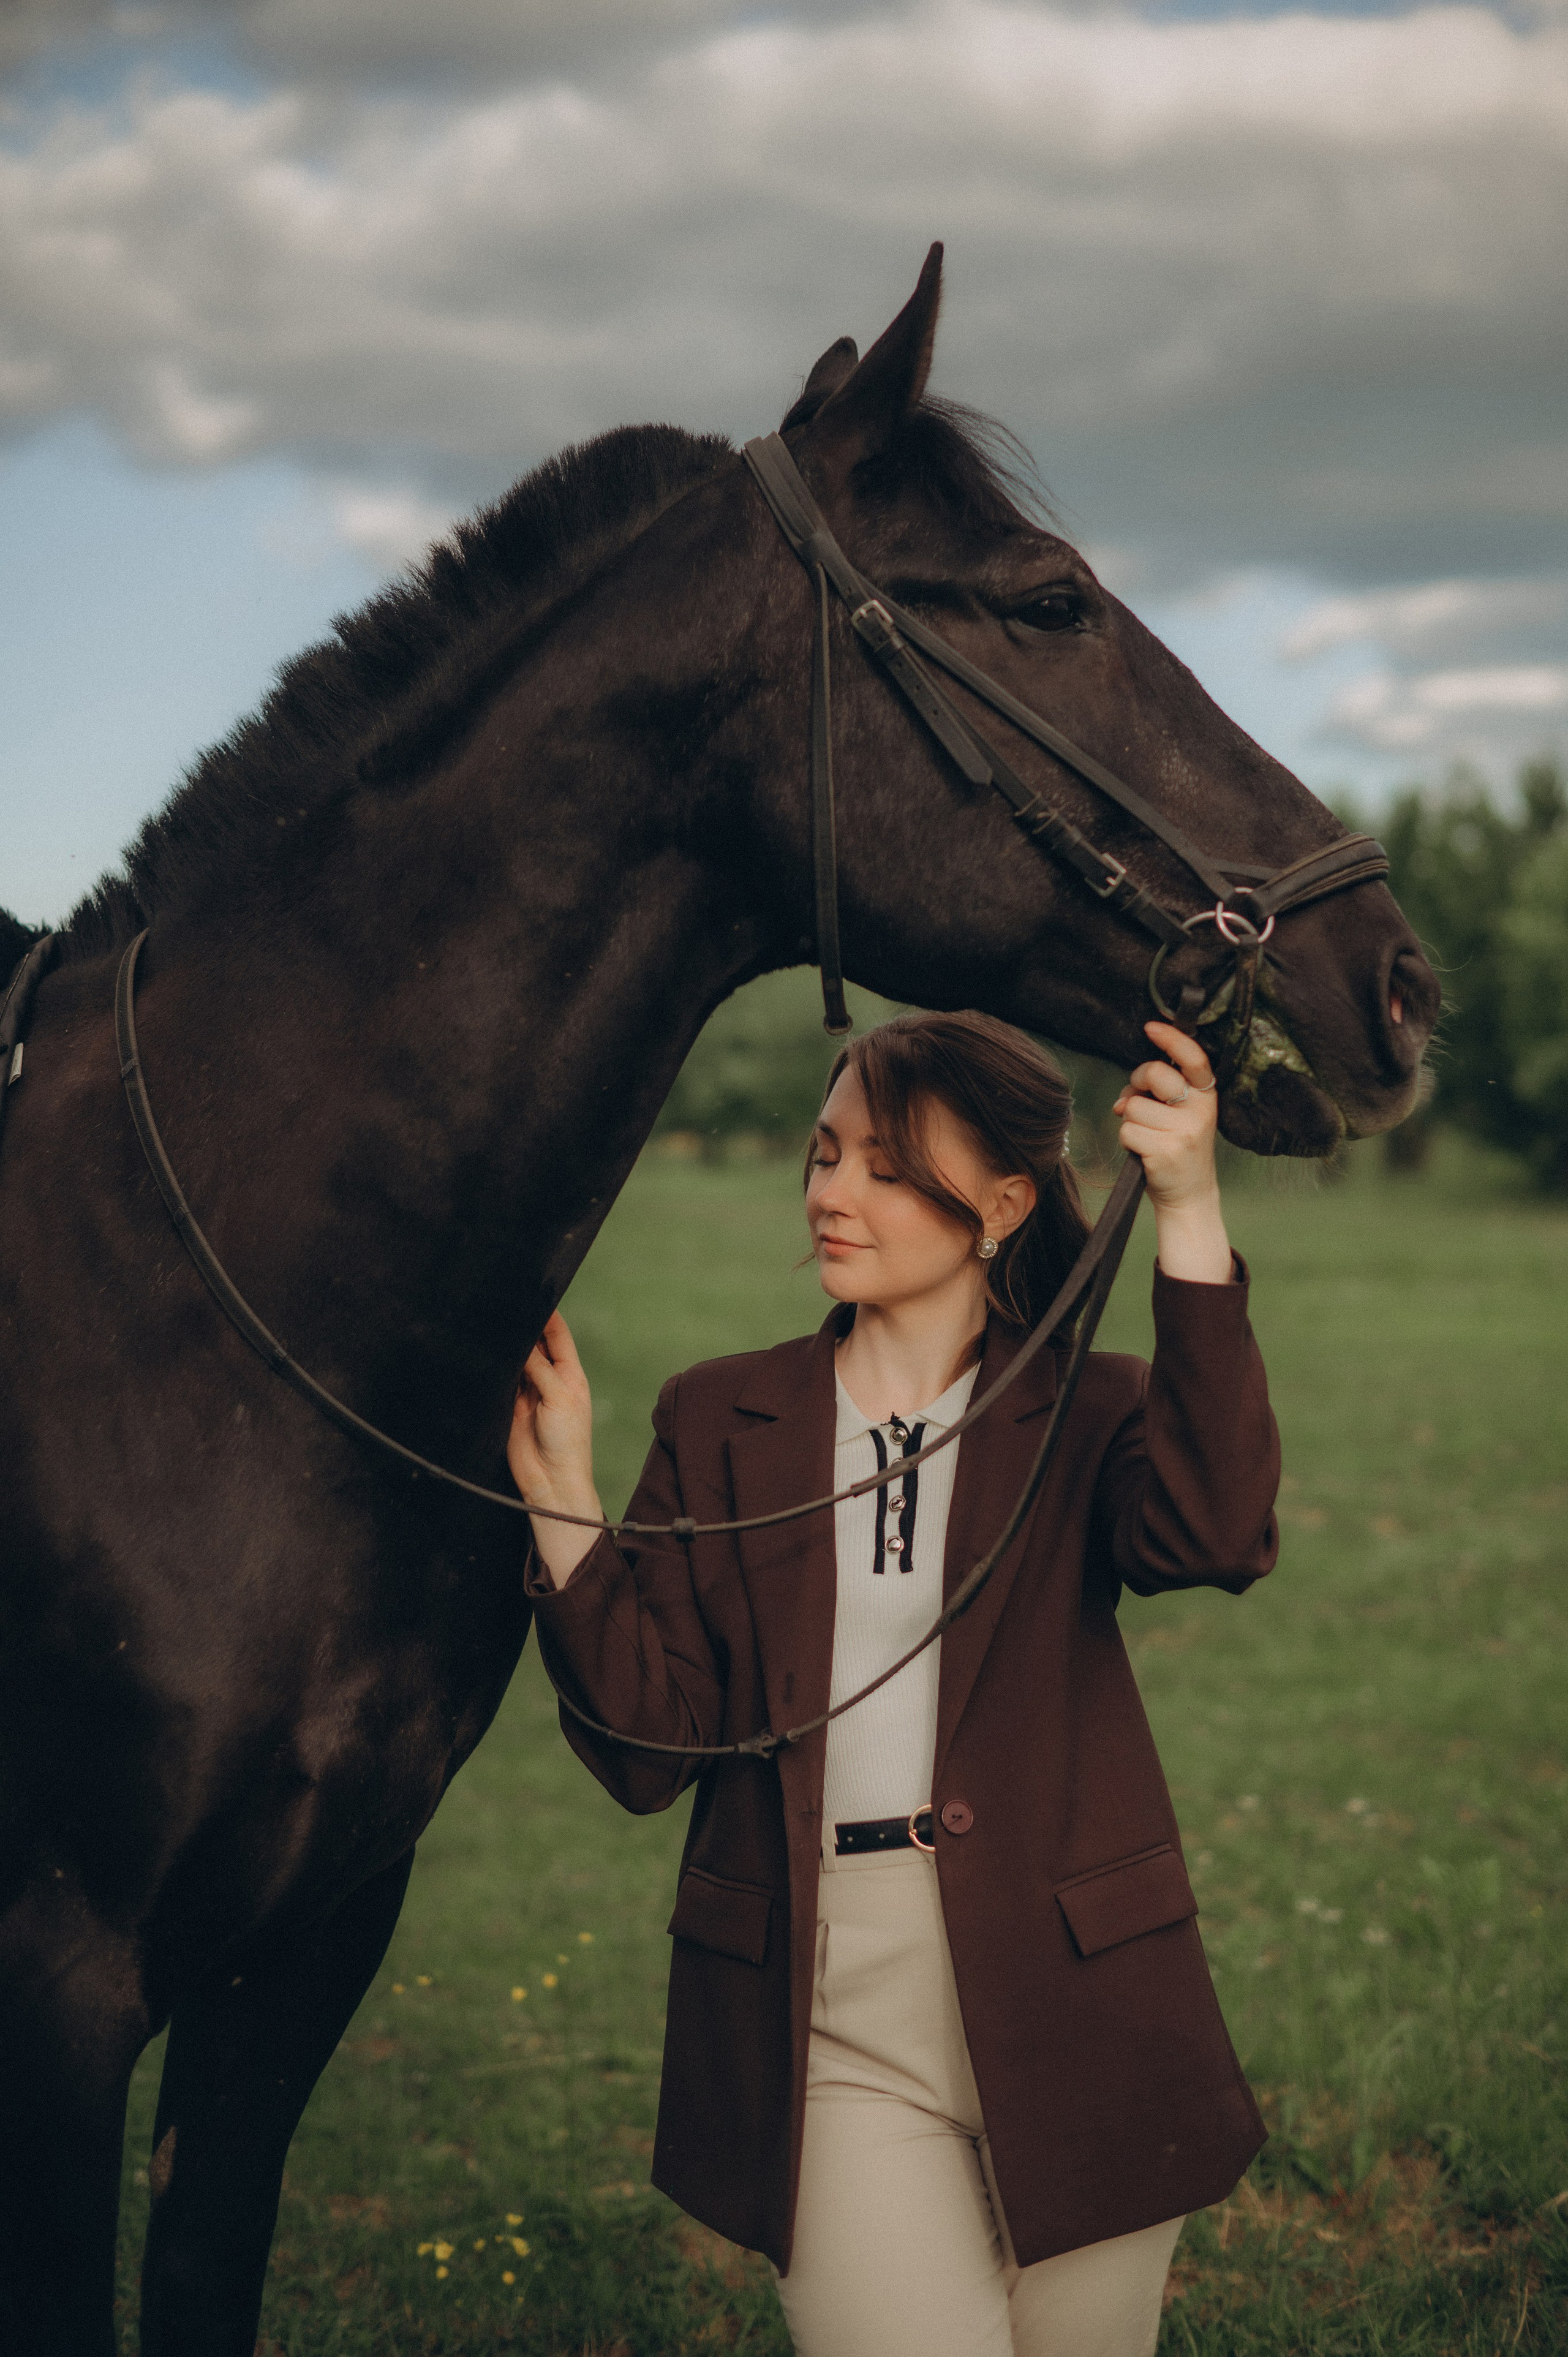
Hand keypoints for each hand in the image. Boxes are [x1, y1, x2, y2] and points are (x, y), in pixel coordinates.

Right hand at [508, 1311, 602, 1586]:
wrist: (550, 1481)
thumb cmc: (567, 1441)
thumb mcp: (559, 1397)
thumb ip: (539, 1368)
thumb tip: (522, 1340)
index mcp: (570, 1374)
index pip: (557, 1335)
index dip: (546, 1315)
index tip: (531, 1294)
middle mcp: (549, 1379)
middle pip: (534, 1345)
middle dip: (522, 1327)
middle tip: (504, 1305)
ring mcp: (527, 1393)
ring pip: (515, 1361)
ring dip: (506, 1347)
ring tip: (491, 1323)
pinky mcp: (508, 1407)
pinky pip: (499, 1380)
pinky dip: (494, 1368)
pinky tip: (483, 1353)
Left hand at [1112, 1023, 1233, 1282]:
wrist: (1189, 1194)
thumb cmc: (1178, 1147)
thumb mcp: (1182, 1115)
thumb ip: (1161, 1094)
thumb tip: (1125, 1097)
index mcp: (1207, 1096)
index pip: (1194, 1058)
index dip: (1172, 1039)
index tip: (1151, 1028)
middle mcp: (1200, 1111)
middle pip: (1155, 1074)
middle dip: (1136, 1082)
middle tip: (1137, 1099)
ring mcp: (1184, 1131)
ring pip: (1134, 1106)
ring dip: (1131, 1121)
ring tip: (1149, 1136)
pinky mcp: (1165, 1151)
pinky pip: (1127, 1131)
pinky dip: (1127, 1140)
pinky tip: (1144, 1152)